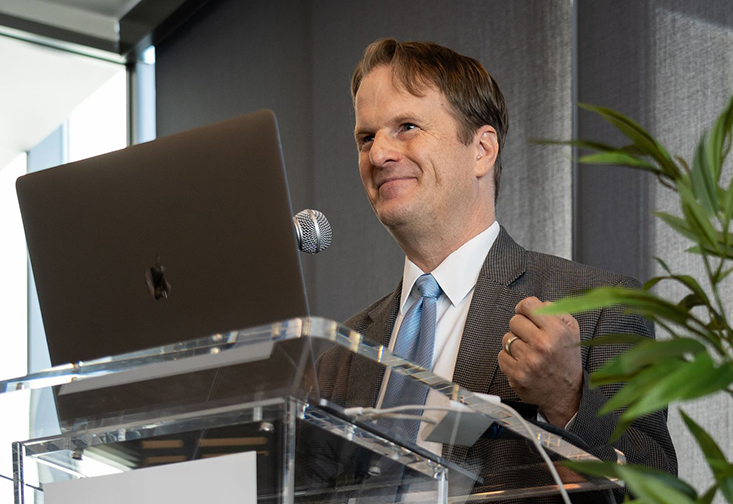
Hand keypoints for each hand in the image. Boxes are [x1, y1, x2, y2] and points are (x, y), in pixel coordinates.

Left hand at [497, 296, 582, 426]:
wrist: (566, 397)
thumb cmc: (567, 362)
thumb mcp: (572, 332)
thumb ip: (557, 311)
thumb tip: (537, 303)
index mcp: (556, 331)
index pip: (527, 305)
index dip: (525, 308)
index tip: (526, 314)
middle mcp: (542, 345)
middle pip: (514, 320)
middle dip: (521, 327)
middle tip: (530, 337)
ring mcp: (527, 361)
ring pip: (506, 338)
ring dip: (514, 343)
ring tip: (528, 351)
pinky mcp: (516, 375)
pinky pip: (501, 355)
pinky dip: (509, 358)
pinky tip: (522, 362)